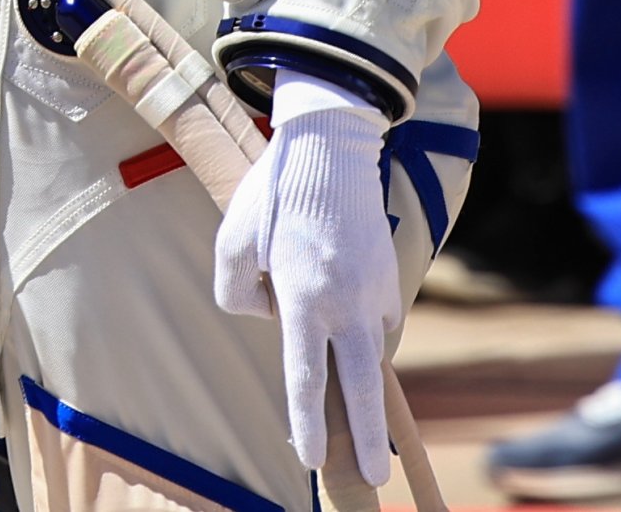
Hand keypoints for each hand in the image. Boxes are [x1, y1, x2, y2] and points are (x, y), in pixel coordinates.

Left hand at [210, 75, 398, 486]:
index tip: (314, 458)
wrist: (331, 146)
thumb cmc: (272, 192)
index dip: (308, 424)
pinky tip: (342, 309)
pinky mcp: (389, 276)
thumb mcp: (230, 242)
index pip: (305, 378)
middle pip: (359, 386)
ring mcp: (373, 290)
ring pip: (367, 350)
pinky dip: (360, 327)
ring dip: (360, 377)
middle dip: (367, 436)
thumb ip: (236, 293)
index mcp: (303, 298)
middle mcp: (345, 302)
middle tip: (375, 475)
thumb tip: (270, 318)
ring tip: (353, 396)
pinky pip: (374, 318)